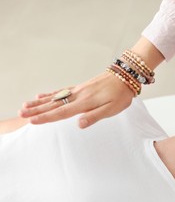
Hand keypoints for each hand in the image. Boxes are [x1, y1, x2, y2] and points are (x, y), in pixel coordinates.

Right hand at [19, 72, 134, 127]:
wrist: (126, 76)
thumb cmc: (121, 95)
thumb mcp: (112, 109)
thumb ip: (94, 116)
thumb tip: (79, 124)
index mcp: (85, 103)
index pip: (62, 112)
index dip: (47, 117)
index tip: (32, 121)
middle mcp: (79, 95)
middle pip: (54, 104)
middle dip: (37, 110)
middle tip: (21, 113)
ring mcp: (78, 90)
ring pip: (55, 97)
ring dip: (39, 102)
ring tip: (25, 105)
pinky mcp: (81, 87)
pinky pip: (61, 91)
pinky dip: (50, 94)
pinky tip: (41, 95)